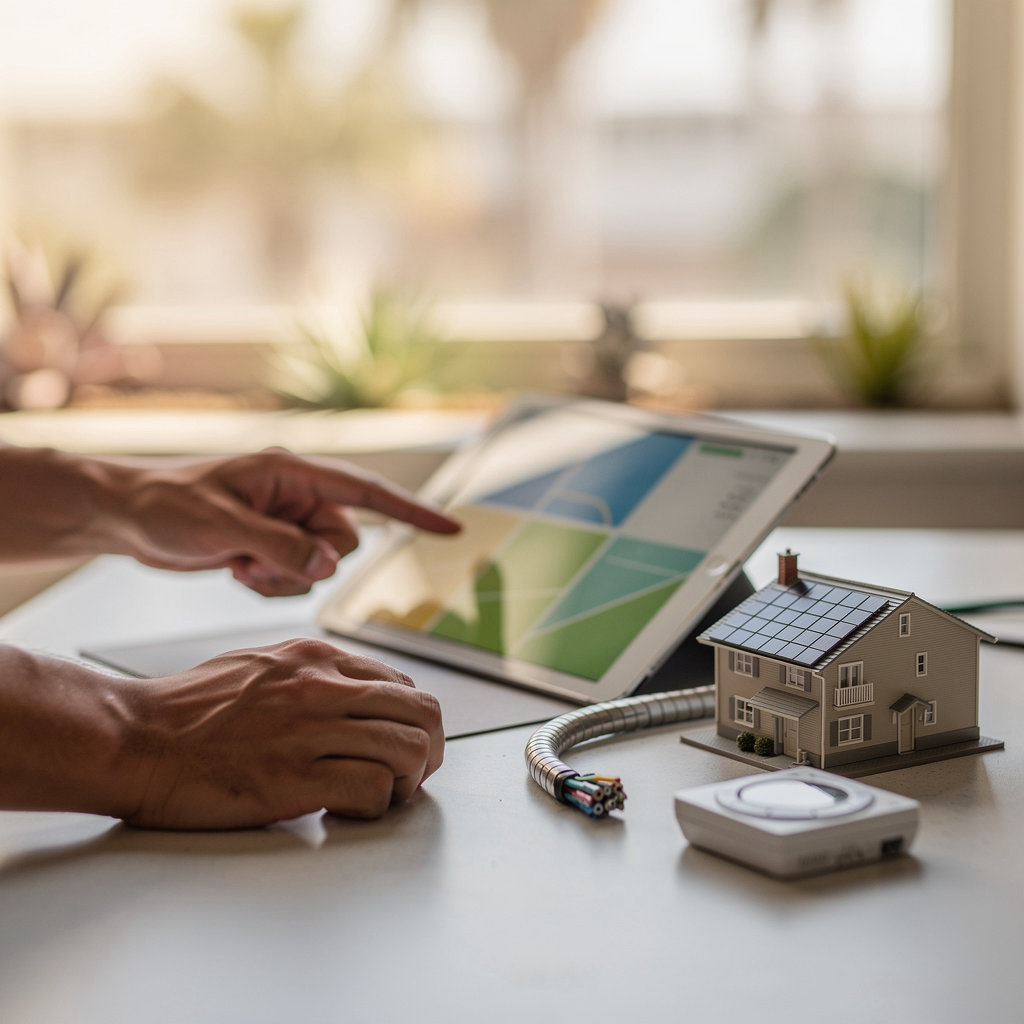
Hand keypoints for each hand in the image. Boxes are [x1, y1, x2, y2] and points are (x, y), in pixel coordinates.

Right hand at [0, 640, 444, 828]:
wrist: (135, 738)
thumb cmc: (187, 709)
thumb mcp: (259, 663)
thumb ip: (310, 673)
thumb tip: (352, 692)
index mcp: (316, 658)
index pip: (401, 684)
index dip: (411, 720)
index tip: (398, 744)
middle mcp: (323, 687)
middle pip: (422, 711)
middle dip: (430, 748)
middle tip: (413, 774)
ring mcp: (311, 730)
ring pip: (410, 748)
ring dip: (409, 781)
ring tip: (383, 795)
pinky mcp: (296, 778)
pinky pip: (374, 788)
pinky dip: (375, 806)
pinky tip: (345, 810)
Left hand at [119, 448, 460, 595]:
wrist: (128, 517)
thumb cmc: (166, 504)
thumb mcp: (221, 524)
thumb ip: (279, 545)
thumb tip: (325, 567)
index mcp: (294, 474)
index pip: (367, 492)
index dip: (412, 511)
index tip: (451, 529)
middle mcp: (297, 497)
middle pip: (344, 541)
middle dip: (308, 561)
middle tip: (258, 558)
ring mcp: (286, 523)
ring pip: (321, 566)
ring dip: (284, 576)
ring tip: (240, 562)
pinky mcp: (272, 545)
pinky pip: (297, 578)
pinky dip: (272, 583)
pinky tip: (237, 569)